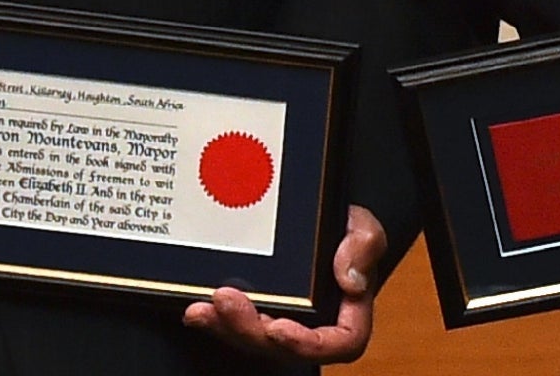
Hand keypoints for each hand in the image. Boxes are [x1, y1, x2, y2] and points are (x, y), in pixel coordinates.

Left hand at [184, 203, 384, 363]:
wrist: (315, 215)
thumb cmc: (344, 229)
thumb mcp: (363, 227)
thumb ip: (364, 247)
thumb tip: (350, 280)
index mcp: (344, 316)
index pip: (337, 344)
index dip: (306, 344)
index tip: (280, 329)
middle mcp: (309, 326)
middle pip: (279, 345)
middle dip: (249, 330)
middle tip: (225, 301)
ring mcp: (279, 320)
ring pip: (251, 338)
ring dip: (224, 327)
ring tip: (202, 308)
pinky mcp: (254, 311)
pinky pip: (233, 325)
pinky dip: (213, 319)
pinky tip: (196, 309)